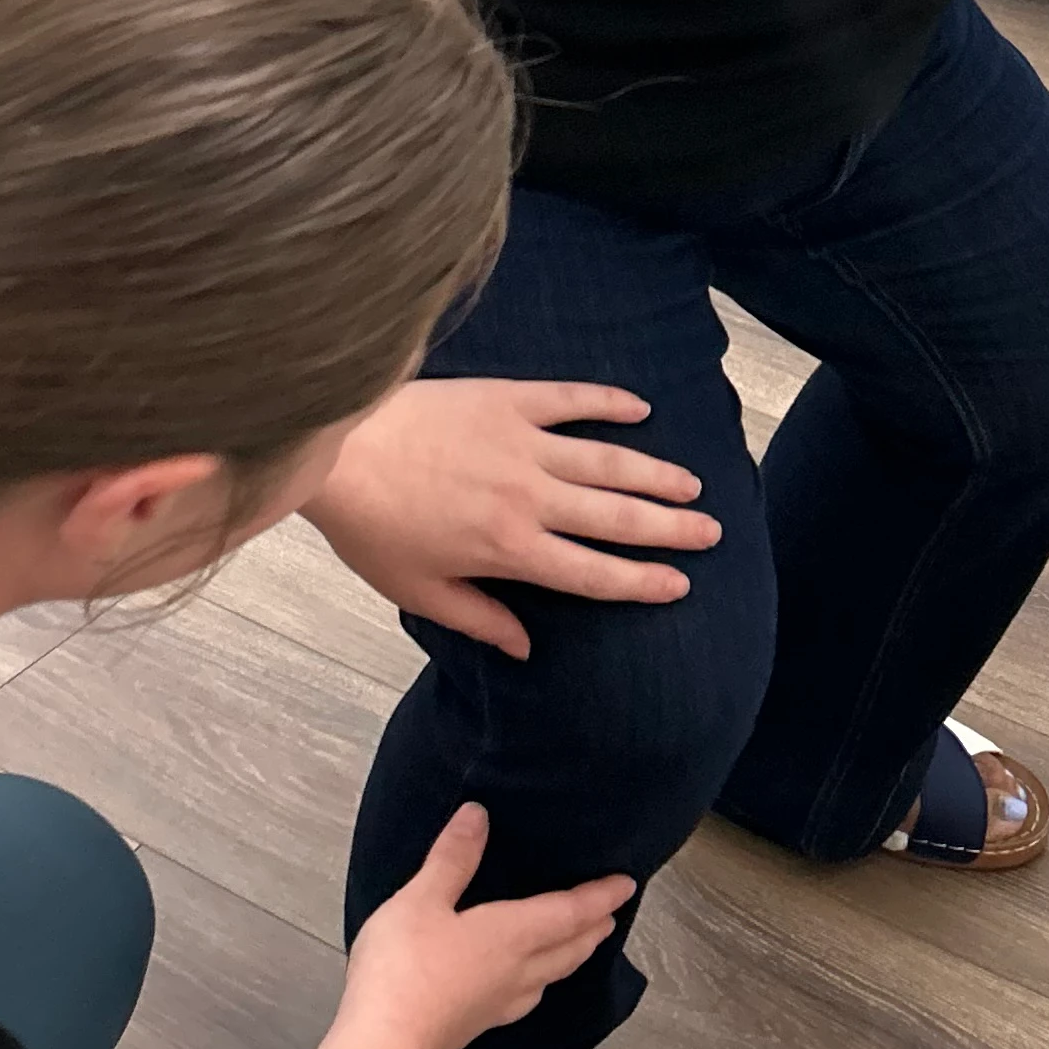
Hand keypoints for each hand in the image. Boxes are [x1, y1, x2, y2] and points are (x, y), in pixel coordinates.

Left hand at [303, 378, 716, 659]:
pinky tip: (640, 408)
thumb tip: (524, 649)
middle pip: (617, 516)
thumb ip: (478, 619)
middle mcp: (528, 497)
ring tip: (691, 483)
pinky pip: (571, 400)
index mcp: (509, 549)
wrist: (337, 449)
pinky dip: (609, 402)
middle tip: (710, 532)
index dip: (642, 582)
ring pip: (607, 460)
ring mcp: (521, 444)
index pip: (593, 573)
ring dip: (654, 472)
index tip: (680, 584)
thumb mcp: (418, 590)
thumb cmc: (370, 526)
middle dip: (670, 527)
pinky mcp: (506, 400)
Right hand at [341, 804, 633, 1048]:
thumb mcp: (421, 900)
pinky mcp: (477, 1028)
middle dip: (592, 929)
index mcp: (512, 936)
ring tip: (577, 946)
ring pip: (550, 978)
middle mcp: (517, 972)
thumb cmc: (405, 966)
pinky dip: (540, 983)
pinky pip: (525, 998)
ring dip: (571, 957)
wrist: (383, 1047)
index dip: (600, 896)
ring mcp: (498, 1006)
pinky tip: (525, 988)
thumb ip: (452, 859)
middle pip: (568, 949)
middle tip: (609, 915)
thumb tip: (479, 814)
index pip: (569, 913)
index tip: (628, 885)